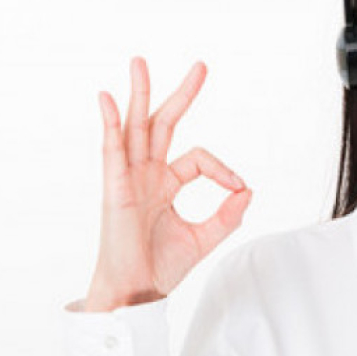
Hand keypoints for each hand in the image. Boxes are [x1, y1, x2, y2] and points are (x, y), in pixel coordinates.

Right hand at [84, 57, 251, 311]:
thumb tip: (248, 190)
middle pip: (163, 124)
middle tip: (201, 66)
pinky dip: (109, 123)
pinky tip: (107, 99)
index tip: (239, 188)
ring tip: (140, 62)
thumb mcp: (205, 237)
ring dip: (139, 94)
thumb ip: (228, 215)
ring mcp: (129, 178)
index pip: (198, 157)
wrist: (137, 293)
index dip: (223, 169)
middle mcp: (146, 174)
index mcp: (166, 183)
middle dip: (181, 94)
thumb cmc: (160, 267)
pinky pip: (111, 150)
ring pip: (135, 127)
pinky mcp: (115, 189)